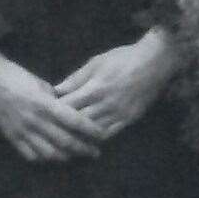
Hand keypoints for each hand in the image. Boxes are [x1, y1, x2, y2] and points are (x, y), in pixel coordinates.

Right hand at [0, 50, 104, 161]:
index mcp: (45, 104)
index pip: (74, 121)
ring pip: (49, 153)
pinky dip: (43, 159)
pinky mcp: (11, 138)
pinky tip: (51, 157)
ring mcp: (22, 132)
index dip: (90, 129)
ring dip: (65, 157)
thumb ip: (55, 97)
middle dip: (83, 148)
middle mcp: (35, 121)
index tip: (102, 135)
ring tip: (76, 156)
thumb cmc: (16, 76)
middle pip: (65, 141)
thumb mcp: (40, 82)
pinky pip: (30, 155)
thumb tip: (68, 106)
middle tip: (95, 152)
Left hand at [54, 29, 179, 138]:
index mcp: (95, 88)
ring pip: (92, 132)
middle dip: (63, 127)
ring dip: (78, 136)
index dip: (54, 112)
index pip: (68, 106)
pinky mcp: (129, 119)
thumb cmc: (123, 57)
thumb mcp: (97, 62)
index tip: (44, 114)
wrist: (154, 61)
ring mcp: (118, 114)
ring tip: (65, 139)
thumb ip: (76, 78)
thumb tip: (57, 90)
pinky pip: (109, 134)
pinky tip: (87, 139)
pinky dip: (96, 138)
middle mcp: (105, 104)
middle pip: (78, 122)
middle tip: (50, 131)